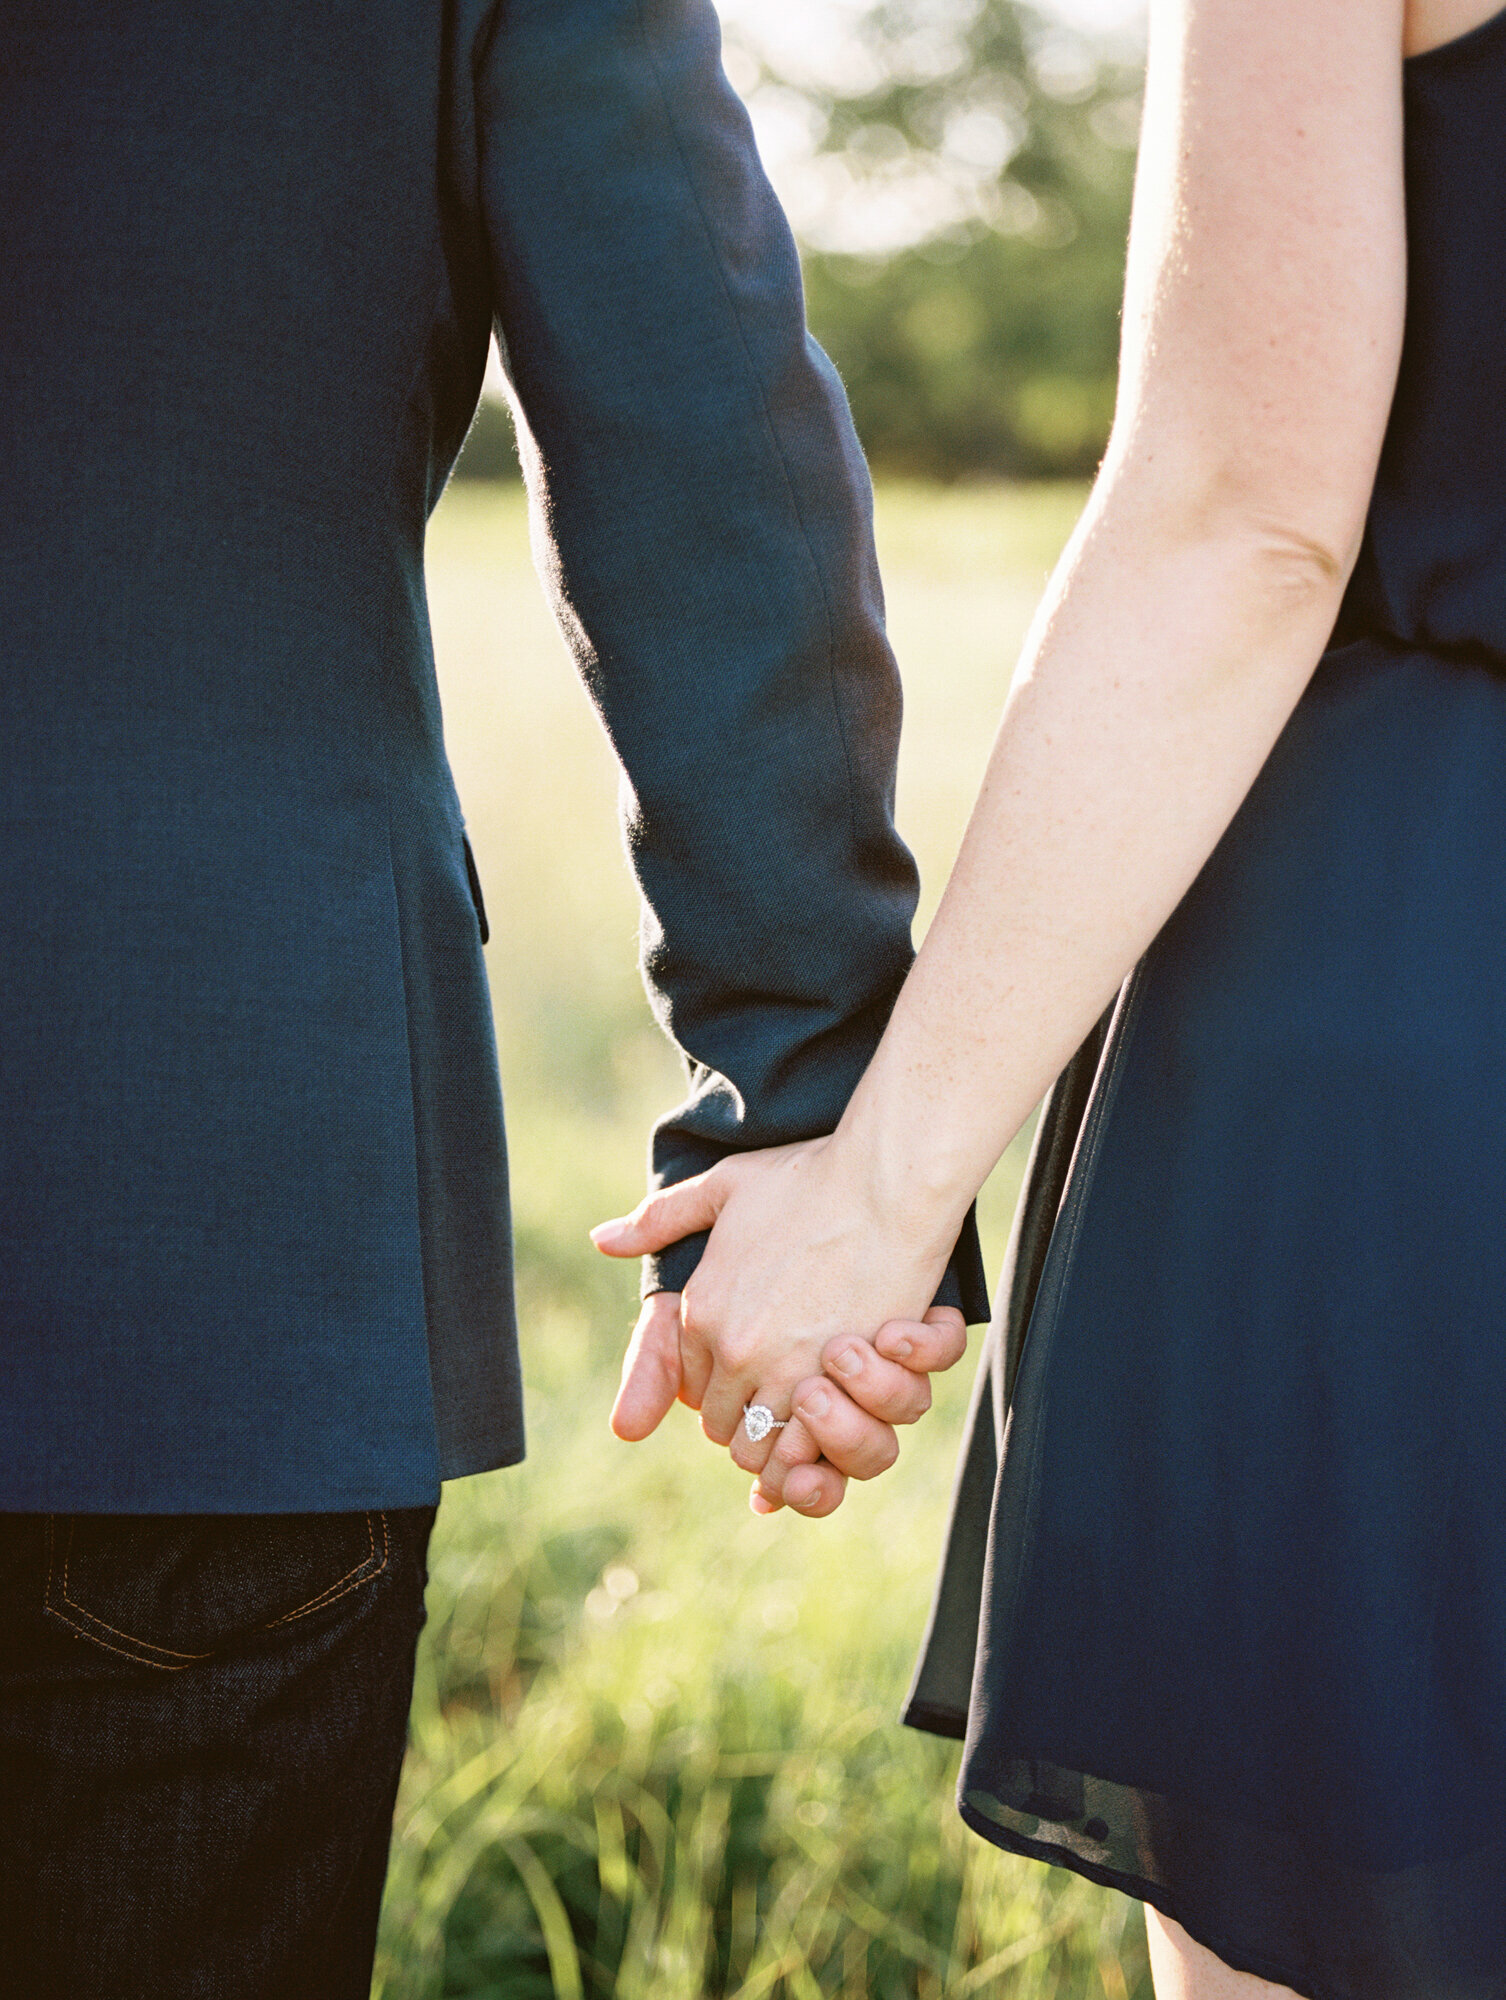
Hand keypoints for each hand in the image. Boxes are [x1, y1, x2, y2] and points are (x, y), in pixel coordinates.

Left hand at [593, 1135, 963, 1489]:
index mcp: (701, 1310)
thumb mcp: (724, 1185)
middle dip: (748, 1417)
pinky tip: (836, 1412)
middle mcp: (733, 1349)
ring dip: (781, 1438)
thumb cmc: (809, 1177)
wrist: (885, 1181)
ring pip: (763, 1445)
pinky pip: (809, 1446)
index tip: (753, 1373)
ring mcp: (784, 1369)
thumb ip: (660, 1218)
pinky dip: (815, 1444)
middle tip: (783, 1397)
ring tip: (811, 1411)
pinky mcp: (838, 1381)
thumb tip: (601, 1239)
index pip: (694, 1386)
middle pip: (725, 1424)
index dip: (722, 1385)